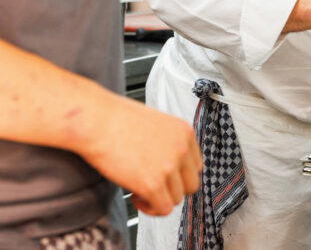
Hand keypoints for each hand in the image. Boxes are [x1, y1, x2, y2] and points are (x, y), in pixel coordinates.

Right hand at [79, 93, 201, 215]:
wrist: (96, 121)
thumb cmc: (116, 119)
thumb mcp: (155, 124)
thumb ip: (168, 143)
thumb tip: (166, 164)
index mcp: (184, 133)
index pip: (196, 165)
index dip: (179, 175)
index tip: (165, 177)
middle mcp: (182, 150)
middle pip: (191, 184)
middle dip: (172, 189)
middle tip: (154, 187)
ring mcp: (169, 167)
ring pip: (177, 199)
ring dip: (159, 199)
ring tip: (140, 190)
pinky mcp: (153, 184)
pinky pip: (163, 209)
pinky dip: (150, 209)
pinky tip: (135, 197)